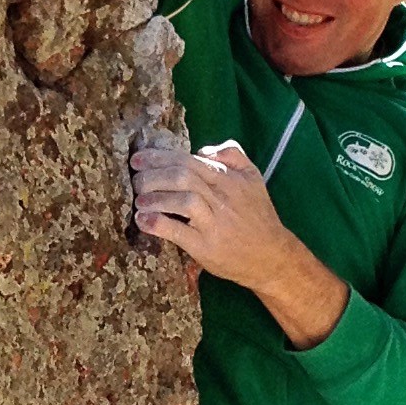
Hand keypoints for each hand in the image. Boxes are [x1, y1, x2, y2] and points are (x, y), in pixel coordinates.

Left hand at [135, 140, 348, 350]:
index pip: (189, 160)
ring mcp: (214, 222)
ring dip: (154, 197)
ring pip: (182, 200)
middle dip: (153, 175)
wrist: (271, 256)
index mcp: (228, 179)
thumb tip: (203, 148)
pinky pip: (178, 231)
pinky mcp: (206, 246)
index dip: (160, 157)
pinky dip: (158, 224)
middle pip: (182, 176)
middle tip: (134, 179)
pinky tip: (143, 221)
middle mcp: (221, 197)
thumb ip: (232, 155)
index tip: (139, 158)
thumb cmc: (258, 215)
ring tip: (138, 200)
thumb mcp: (253, 177)